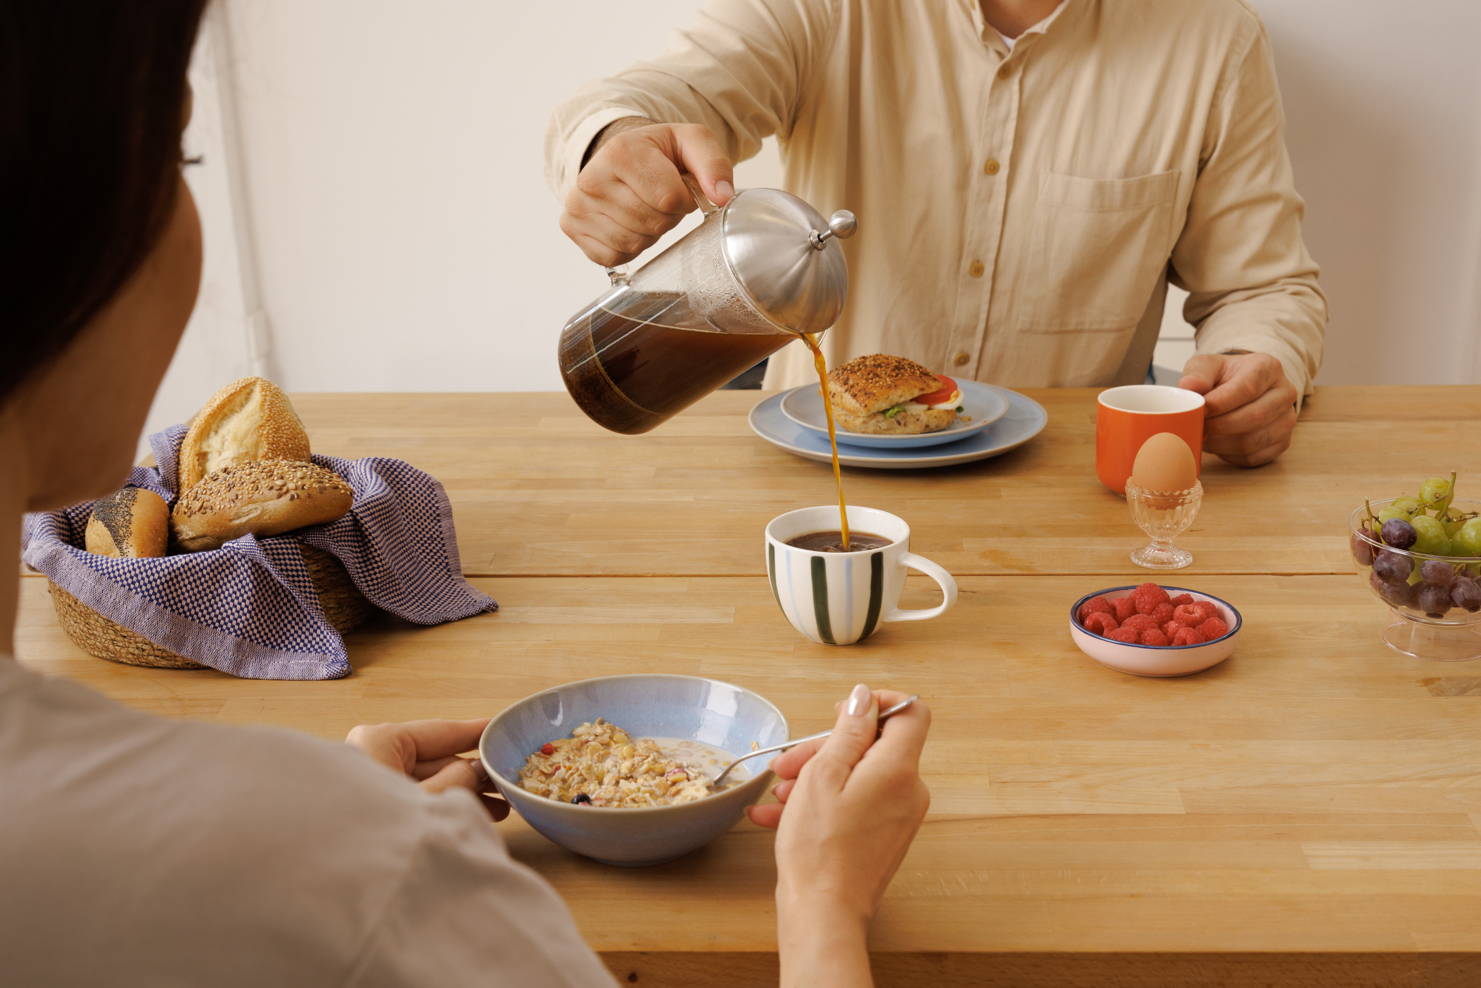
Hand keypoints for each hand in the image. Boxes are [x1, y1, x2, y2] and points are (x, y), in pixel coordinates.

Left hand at [346, 718, 508, 820]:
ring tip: (500, 808)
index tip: (503, 728)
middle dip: (474, 772)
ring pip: (428, 782)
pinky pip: (416, 801)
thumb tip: (474, 772)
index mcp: (381, 741)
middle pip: (435, 758)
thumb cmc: (376, 833)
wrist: (333, 881)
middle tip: (509, 781)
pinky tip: (471, 818)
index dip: (476, 732)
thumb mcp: (429, 800)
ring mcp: (370, 784)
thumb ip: (458, 781)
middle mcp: (373, 756)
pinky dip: (443, 808)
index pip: (440, 731)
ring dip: (462, 794)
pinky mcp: (372, 810)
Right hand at [560, 119, 734, 266]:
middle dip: (667, 216)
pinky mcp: (572, 228)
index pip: (670, 199)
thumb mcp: (690, 142)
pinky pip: (614, 257)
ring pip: (634, 243)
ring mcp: (577, 206)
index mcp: (620, 152)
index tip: (677, 186)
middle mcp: (590, 179)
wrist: (620, 155)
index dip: (684, 200)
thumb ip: (714, 165)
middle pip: (653, 223)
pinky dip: (629, 247)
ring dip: (649, 232)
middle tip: (659, 198)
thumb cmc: (658, 152)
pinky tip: (627, 222)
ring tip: (643, 207)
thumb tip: (722, 197)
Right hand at [750, 686, 930, 943]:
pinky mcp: (883, 836)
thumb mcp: (824, 774)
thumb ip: (848, 731)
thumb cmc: (819, 847)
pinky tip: (777, 815)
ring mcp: (897, 816)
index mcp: (899, 769)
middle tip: (787, 764)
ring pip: (858, 776)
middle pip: (873, 746)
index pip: (911, 713)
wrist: (823, 913)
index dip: (877, 703)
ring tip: (778, 794)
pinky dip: (821, 803)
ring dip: (815, 777)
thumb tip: (864, 698)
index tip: (842, 713)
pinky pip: (855, 804)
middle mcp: (907, 791)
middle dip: (826, 748)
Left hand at [1179, 352, 1298, 466]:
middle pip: (1254, 416)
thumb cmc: (1222, 378)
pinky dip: (1229, 454)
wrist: (1237, 392)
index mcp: (1268, 367)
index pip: (1247, 388)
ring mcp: (1287, 419)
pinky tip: (1217, 443)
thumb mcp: (1206, 366)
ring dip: (1221, 443)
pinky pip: (1253, 456)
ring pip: (1253, 440)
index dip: (1220, 403)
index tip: (1199, 410)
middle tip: (1198, 426)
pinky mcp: (1282, 443)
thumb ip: (1197, 374)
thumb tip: (1190, 386)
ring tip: (1204, 435)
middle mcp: (1285, 393)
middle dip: (1219, 425)